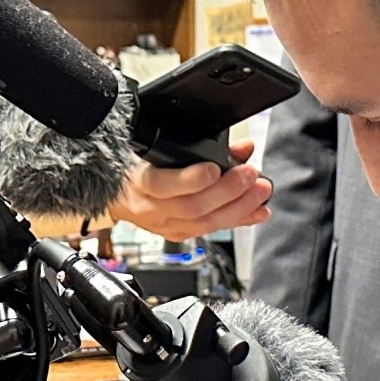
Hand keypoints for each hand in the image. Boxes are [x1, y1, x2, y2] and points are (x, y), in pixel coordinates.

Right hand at [109, 141, 272, 241]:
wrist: (118, 195)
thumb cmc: (138, 167)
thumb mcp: (161, 148)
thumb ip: (202, 146)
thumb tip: (242, 148)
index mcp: (140, 181)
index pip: (161, 184)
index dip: (191, 179)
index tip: (215, 168)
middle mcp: (150, 208)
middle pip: (192, 206)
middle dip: (227, 191)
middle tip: (251, 175)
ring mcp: (165, 225)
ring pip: (204, 223)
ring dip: (238, 208)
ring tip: (261, 192)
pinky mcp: (178, 235)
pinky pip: (210, 231)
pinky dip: (237, 221)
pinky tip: (257, 212)